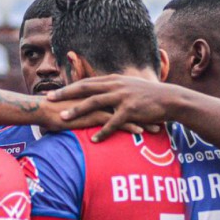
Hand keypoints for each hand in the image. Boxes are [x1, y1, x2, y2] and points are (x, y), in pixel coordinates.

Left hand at [48, 75, 175, 140]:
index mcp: (113, 80)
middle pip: (85, 89)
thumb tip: (100, 94)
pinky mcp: (131, 110)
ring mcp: (122, 97)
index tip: (53, 92)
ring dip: (78, 111)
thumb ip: (114, 89)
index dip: (68, 87)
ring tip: (63, 118)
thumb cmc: (149, 96)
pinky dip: (102, 131)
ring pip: (95, 103)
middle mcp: (115, 86)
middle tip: (49, 100)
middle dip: (65, 94)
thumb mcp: (129, 87)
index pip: (86, 82)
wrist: (170, 99)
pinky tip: (93, 139)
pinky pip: (113, 122)